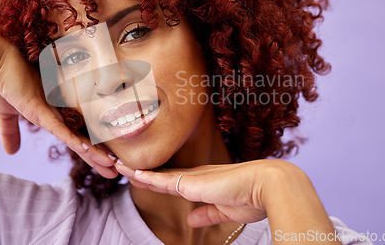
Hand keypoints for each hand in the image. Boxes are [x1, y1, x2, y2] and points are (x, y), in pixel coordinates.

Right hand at [0, 33, 117, 177]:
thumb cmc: (2, 79)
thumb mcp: (6, 113)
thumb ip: (10, 132)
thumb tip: (11, 152)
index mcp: (52, 115)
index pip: (75, 138)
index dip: (90, 153)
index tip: (105, 166)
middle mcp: (57, 112)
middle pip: (82, 139)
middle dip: (99, 157)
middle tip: (118, 172)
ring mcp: (51, 109)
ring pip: (77, 135)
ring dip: (94, 152)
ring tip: (113, 165)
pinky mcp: (40, 108)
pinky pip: (60, 127)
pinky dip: (73, 139)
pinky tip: (87, 151)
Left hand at [115, 160, 268, 226]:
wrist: (267, 185)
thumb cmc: (253, 197)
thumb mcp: (226, 211)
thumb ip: (207, 213)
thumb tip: (191, 220)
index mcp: (204, 183)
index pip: (174, 181)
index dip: (157, 179)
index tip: (142, 176)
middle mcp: (195, 177)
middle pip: (161, 175)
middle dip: (141, 171)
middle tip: (122, 164)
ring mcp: (191, 178)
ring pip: (156, 175)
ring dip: (136, 171)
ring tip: (117, 164)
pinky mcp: (190, 183)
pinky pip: (162, 180)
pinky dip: (145, 177)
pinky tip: (131, 173)